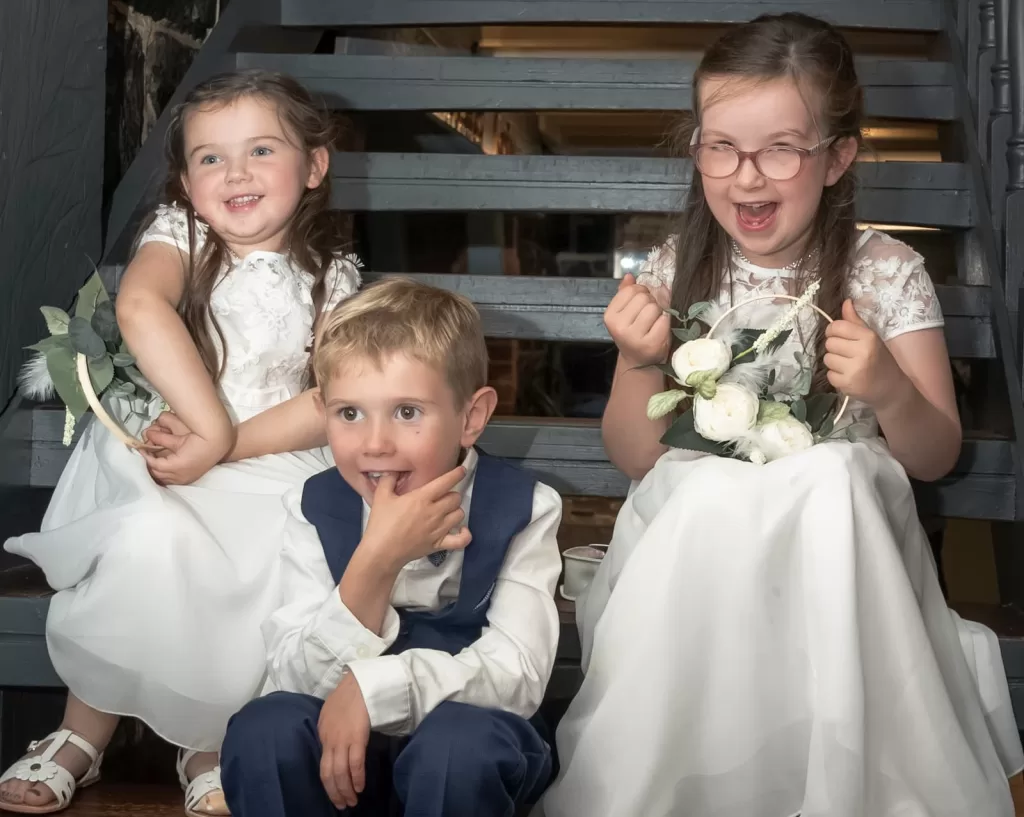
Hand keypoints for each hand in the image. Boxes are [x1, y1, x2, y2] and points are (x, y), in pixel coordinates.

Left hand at [139, 412, 230, 485]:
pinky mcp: (188, 479)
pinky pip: (171, 481)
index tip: (141, 449)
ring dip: (156, 473)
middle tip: (144, 456)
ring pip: (164, 480)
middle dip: (149, 466)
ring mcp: (184, 479)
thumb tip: (147, 435)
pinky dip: (164, 476)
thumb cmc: (198, 440)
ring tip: (151, 463)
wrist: (217, 446)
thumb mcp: (178, 439)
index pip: (154, 465)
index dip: (146, 457)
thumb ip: (161, 438)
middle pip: (157, 474)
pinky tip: (162, 469)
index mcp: (176, 466)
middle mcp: (179, 476)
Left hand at [318, 673, 370, 809]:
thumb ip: (330, 728)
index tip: (335, 793)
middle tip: (342, 805)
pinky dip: (356, 778)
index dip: (328, 783)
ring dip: (346, 790)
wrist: (359, 683)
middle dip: (335, 793)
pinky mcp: (357, 737)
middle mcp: (329, 740)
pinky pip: (355, 763)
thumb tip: (332, 743)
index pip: (322, 766)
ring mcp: (342, 740)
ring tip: (352, 801)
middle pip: (328, 774)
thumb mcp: (330, 713)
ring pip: (340, 772)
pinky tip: (360, 787)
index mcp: (323, 734)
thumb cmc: (348, 695)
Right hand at [361, 467, 471, 570]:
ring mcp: (439, 529)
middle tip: (443, 496)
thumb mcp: (381, 496)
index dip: (456, 474)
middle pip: (456, 498)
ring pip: (460, 514)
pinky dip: (465, 534)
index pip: (446, 482)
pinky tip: (461, 530)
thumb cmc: (381, 523)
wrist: (381, 552)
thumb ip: (388, 480)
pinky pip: (461, 540)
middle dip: (452, 494)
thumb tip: (395, 471)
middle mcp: (435, 512)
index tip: (461, 470)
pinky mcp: (440, 544)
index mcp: (422, 498)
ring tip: (447, 511)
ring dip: (455, 510)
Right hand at [604, 273, 671, 366]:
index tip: (642, 302)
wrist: (638, 361)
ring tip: (654, 322)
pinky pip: (664, 321)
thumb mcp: (624, 313)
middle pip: (644, 298)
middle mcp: (619, 326)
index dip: (641, 292)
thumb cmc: (633, 333)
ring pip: (655, 308)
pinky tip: (660, 330)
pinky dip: (665, 323)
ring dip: (659, 312)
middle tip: (649, 314)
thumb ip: (626, 293)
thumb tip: (630, 275)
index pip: (631, 290)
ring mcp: (634, 337)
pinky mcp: (651, 344)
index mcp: (610, 316)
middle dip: (651, 302)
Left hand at [823, 300, 906, 408]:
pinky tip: (848, 376)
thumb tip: (846, 302)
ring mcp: (854, 369)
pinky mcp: (847, 384)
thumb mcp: (870, 337)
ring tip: (848, 365)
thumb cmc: (879, 359)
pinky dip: (835, 376)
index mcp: (868, 337)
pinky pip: (829, 374)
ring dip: (834, 362)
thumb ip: (855, 321)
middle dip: (835, 348)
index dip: (833, 330)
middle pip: (830, 343)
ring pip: (827, 359)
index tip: (839, 336)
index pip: (837, 326)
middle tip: (847, 353)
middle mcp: (862, 352)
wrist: (891, 387)